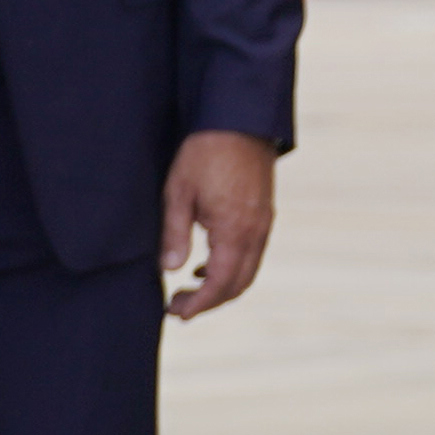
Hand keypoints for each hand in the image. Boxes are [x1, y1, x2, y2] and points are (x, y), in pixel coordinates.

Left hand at [160, 127, 277, 321]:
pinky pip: (252, 254)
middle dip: (209, 302)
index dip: (199, 304)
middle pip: (238, 284)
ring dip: (221, 288)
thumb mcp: (177, 192)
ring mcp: (264, 223)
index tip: (176, 313)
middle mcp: (256, 231)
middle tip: (177, 307)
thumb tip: (170, 270)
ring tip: (188, 291)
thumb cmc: (203, 153)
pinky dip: (231, 269)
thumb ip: (174, 233)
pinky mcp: (264, 215)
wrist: (239, 121)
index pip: (220, 284)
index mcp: (235, 229)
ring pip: (248, 271)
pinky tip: (205, 266)